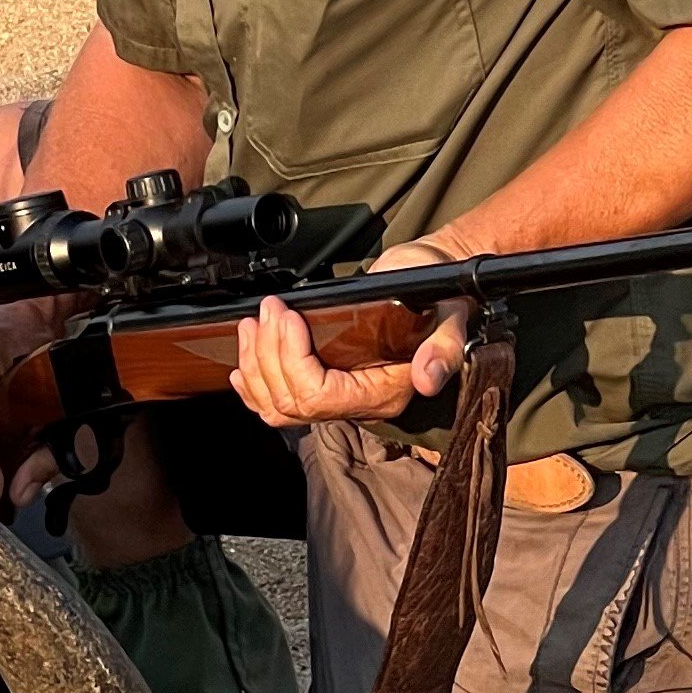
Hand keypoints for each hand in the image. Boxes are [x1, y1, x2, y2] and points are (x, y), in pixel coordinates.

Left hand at [229, 237, 470, 432]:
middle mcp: (357, 404)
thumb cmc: (437, 298)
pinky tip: (241, 367)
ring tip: (251, 326)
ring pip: (278, 406)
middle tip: (266, 312)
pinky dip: (254, 386)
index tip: (286, 316)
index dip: (293, 359)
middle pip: (292, 402)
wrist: (429, 286)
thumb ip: (442, 350)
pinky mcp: (321, 382)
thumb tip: (427, 378)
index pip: (321, 396)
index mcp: (384, 394)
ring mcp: (336, 396)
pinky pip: (278, 402)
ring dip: (256, 365)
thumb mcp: (450, 317)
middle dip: (268, 356)